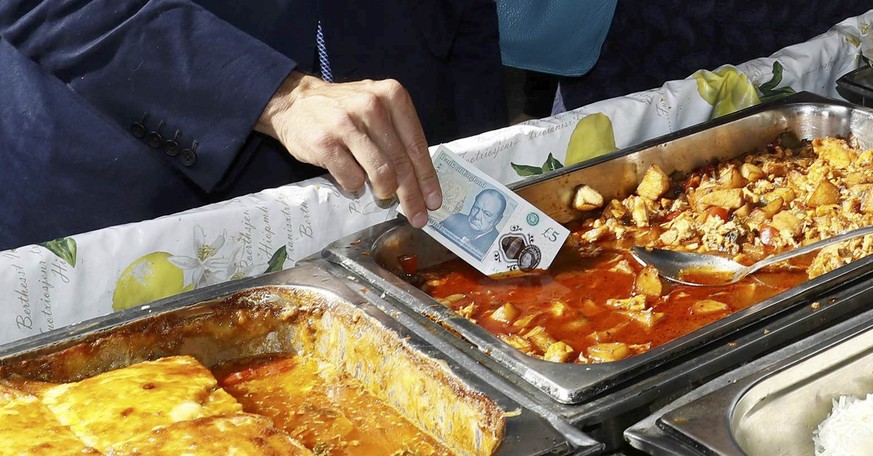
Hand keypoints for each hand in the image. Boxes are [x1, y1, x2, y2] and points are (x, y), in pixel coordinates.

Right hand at [255, 71, 441, 226]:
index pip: (416, 145)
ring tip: (382, 194)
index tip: (434, 201)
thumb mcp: (377, 109)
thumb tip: (420, 181)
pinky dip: (355, 187)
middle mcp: (372, 106)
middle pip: (401, 163)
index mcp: (392, 95)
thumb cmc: (344, 111)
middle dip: (412, 196)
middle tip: (418, 216)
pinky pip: (352, 179)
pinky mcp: (325, 143)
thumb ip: (398, 136)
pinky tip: (351, 178)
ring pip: (381, 173)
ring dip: (385, 191)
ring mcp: (347, 124)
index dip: (428, 178)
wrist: (295, 102)